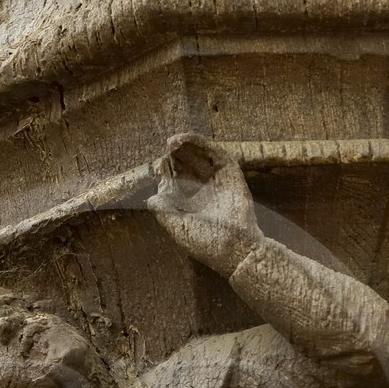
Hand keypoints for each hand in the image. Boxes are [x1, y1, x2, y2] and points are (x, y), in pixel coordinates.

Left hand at [147, 134, 262, 277]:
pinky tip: (186, 139)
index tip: (161, 164)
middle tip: (167, 148)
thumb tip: (151, 198)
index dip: (167, 172)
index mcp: (191, 205)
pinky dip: (200, 143)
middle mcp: (204, 191)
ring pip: (200, 157)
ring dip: (186, 146)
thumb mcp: (179, 229)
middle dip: (176, 157)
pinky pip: (215, 154)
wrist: (237, 248)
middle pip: (188, 166)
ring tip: (172, 142)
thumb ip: (164, 212)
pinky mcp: (231, 174)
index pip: (176, 182)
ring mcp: (218, 181)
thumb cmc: (208, 244)